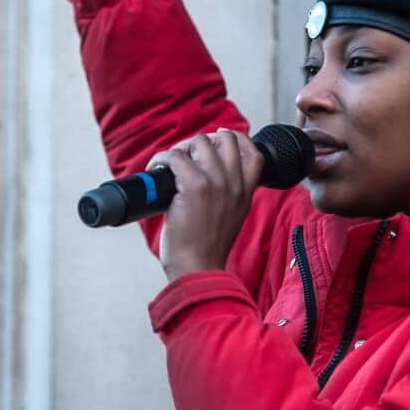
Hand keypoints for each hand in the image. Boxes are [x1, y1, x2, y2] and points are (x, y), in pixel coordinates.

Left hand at [146, 130, 264, 281]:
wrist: (198, 270)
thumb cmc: (207, 249)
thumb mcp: (233, 219)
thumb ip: (230, 196)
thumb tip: (211, 176)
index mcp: (246, 193)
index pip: (254, 152)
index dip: (236, 140)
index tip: (219, 141)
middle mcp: (235, 184)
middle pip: (225, 139)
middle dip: (201, 143)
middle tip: (185, 158)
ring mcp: (216, 183)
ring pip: (199, 142)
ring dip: (180, 149)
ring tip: (169, 165)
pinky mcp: (194, 186)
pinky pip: (175, 156)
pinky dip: (160, 159)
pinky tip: (155, 169)